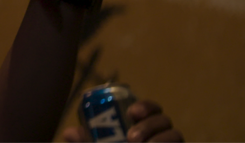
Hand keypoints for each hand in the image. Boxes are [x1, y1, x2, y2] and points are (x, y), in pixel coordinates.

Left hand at [63, 99, 183, 142]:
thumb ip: (87, 142)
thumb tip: (68, 133)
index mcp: (142, 124)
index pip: (149, 108)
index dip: (145, 106)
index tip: (132, 112)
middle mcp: (160, 133)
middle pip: (163, 119)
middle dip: (150, 125)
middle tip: (132, 137)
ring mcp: (170, 142)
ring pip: (175, 134)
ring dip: (160, 139)